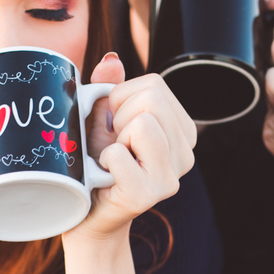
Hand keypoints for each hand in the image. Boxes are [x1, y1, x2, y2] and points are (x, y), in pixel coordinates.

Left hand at [68, 53, 196, 241]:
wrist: (87, 215)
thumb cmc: (94, 165)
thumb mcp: (101, 120)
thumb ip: (108, 87)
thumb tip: (111, 59)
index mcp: (182, 129)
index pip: (154, 84)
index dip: (122, 100)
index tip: (115, 128)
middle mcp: (187, 152)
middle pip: (152, 98)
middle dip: (120, 116)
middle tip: (113, 146)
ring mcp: (172, 176)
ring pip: (143, 123)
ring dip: (114, 139)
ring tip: (112, 161)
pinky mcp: (150, 194)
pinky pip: (120, 153)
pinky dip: (104, 161)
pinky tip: (107, 178)